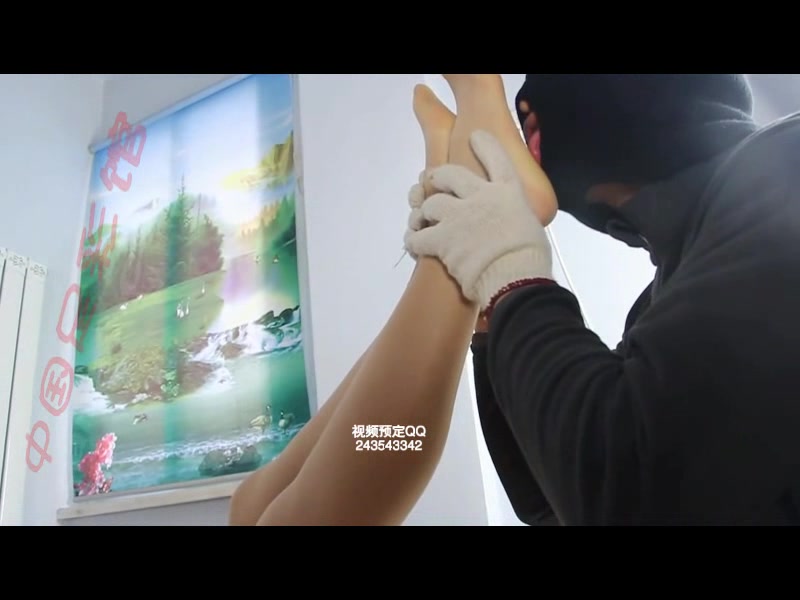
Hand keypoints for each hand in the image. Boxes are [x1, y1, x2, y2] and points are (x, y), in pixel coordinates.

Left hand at [404, 130, 552, 308]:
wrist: (516, 279)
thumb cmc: (530, 259)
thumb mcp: (530, 227)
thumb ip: (513, 218)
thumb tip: (508, 225)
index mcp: (508, 193)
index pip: (496, 159)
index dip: (485, 146)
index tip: (475, 136)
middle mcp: (481, 197)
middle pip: (450, 174)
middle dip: (438, 177)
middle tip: (432, 182)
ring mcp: (459, 216)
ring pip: (430, 204)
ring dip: (424, 213)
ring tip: (422, 222)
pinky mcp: (442, 238)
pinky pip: (418, 236)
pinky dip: (414, 241)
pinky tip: (413, 244)